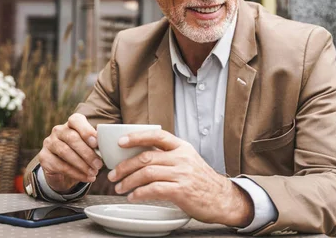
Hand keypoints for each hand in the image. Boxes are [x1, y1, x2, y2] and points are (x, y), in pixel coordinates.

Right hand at [38, 114, 103, 192]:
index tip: (96, 143)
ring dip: (82, 164)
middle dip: (87, 153)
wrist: (63, 168)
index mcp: (71, 123)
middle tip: (99, 165)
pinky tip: (86, 178)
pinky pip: (60, 165)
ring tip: (94, 173)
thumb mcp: (90, 146)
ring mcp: (49, 143)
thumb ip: (96, 144)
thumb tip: (108, 147)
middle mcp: (58, 130)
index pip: (76, 120)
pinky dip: (75, 173)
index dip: (86, 130)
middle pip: (72, 138)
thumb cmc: (81, 152)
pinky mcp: (44, 157)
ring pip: (65, 152)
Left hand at [107, 130, 253, 226]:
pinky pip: (154, 190)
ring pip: (147, 174)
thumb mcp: (187, 160)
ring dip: (128, 181)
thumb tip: (140, 156)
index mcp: (182, 147)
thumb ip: (168, 156)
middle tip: (113, 174)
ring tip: (119, 188)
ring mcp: (182, 174)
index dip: (137, 137)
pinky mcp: (181, 191)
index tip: (120, 142)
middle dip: (125, 166)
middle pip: (146, 158)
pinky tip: (132, 197)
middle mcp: (182, 158)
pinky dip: (139, 193)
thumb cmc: (201, 181)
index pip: (157, 136)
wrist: (222, 199)